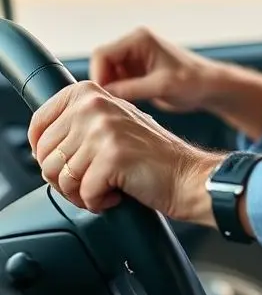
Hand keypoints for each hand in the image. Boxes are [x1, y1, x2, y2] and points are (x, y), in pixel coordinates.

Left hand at [27, 80, 222, 222]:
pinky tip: (119, 191)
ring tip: (107, 185)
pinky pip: (83, 193)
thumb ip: (80, 122)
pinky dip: (99, 202)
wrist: (188, 175)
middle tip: (93, 179)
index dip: (44, 152)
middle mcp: (95, 105)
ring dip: (82, 193)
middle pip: (46, 156)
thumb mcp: (114, 124)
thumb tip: (41, 144)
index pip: (39, 123)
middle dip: (65, 179)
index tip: (63, 162)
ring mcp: (104, 129)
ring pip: (60, 178)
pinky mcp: (113, 156)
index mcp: (92, 93)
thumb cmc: (153, 156)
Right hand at [90, 27, 218, 113]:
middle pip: (101, 64)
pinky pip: (116, 82)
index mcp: (139, 39)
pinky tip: (132, 103)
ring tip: (127, 104)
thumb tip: (103, 94)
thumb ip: (132, 88)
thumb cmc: (193, 81)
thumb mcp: (163, 86)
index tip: (104, 97)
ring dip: (112, 90)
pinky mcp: (137, 72)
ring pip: (107, 75)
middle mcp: (134, 45)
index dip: (98, 76)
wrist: (210, 87)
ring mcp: (135, 58)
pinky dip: (119, 94)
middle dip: (104, 84)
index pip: (102, 54)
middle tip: (114, 104)